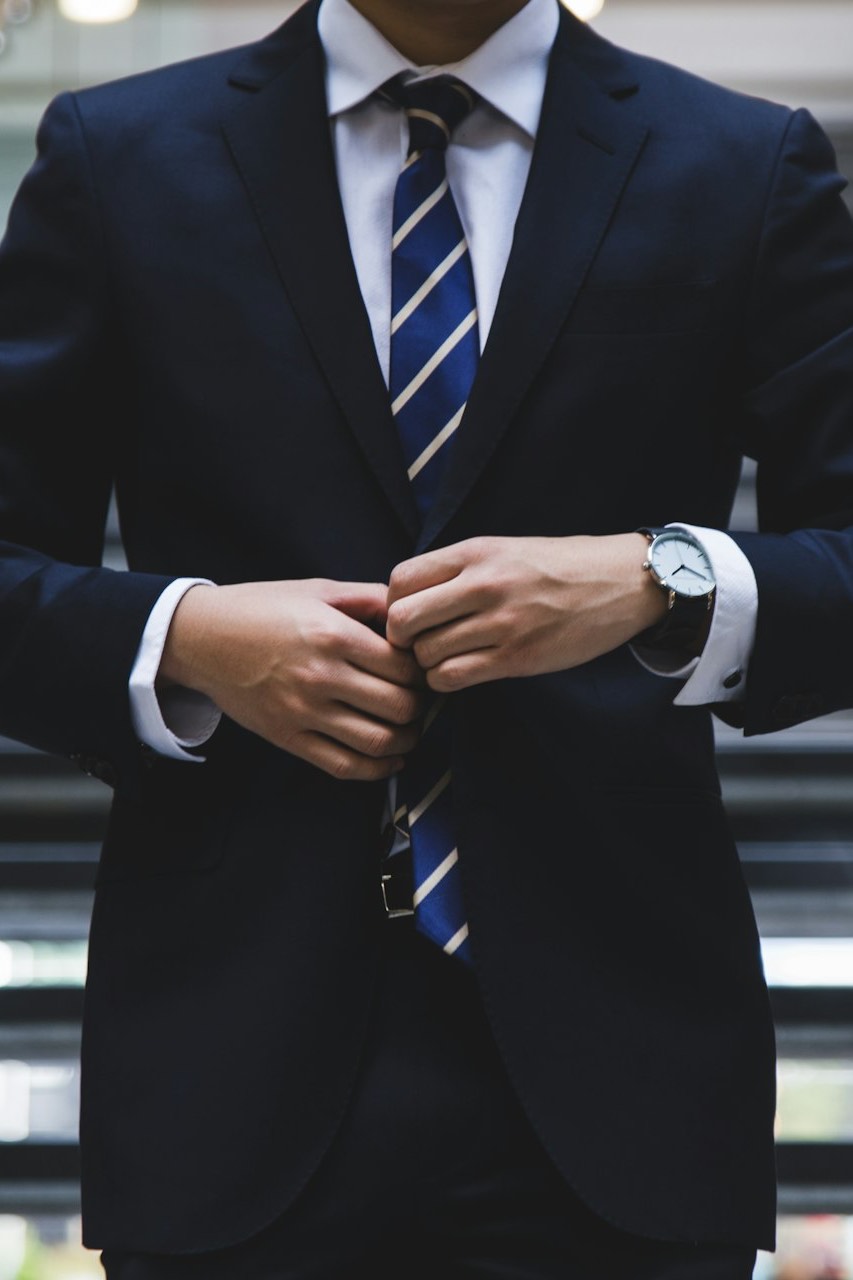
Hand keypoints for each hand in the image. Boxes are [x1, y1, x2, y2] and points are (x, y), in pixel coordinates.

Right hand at [160, 579, 424, 780]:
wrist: (202, 638)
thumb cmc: (262, 608)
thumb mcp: (318, 589)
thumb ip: (369, 598)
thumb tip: (412, 611)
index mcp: (333, 635)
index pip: (404, 667)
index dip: (423, 671)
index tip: (423, 669)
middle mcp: (320, 676)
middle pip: (399, 706)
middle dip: (420, 706)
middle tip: (421, 699)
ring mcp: (303, 712)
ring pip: (378, 742)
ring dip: (407, 740)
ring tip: (410, 729)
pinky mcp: (288, 737)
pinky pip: (344, 765)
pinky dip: (377, 769)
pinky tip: (390, 759)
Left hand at [386, 534, 666, 691]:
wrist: (620, 583)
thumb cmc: (558, 567)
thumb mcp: (504, 549)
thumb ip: (458, 570)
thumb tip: (407, 598)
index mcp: (476, 552)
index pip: (400, 580)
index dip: (393, 603)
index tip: (410, 614)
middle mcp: (483, 585)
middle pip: (402, 620)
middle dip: (402, 638)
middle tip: (418, 643)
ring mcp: (501, 623)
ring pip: (426, 654)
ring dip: (427, 663)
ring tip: (446, 657)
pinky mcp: (517, 657)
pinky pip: (453, 677)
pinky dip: (446, 680)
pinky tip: (461, 671)